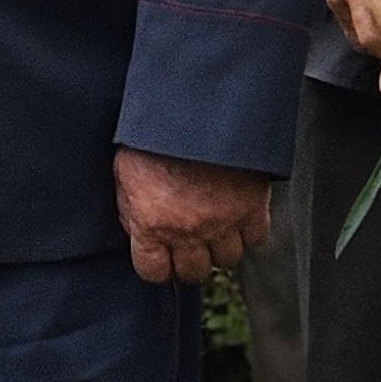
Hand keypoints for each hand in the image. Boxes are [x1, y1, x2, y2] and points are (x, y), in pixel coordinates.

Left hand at [114, 147, 273, 285]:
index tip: (162, 256)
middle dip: (189, 260)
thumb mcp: (124, 174)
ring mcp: (222, 222)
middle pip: (193, 273)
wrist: (193, 108)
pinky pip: (255, 239)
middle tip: (190, 242)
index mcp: (150, 224)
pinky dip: (248, 231)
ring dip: (220, 246)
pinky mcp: (252, 208)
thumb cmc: (152, 138)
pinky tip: (237, 214)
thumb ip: (131, 211)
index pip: (154, 272)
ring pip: (227, 260)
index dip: (158, 264)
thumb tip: (140, 233)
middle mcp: (186, 231)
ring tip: (214, 225)